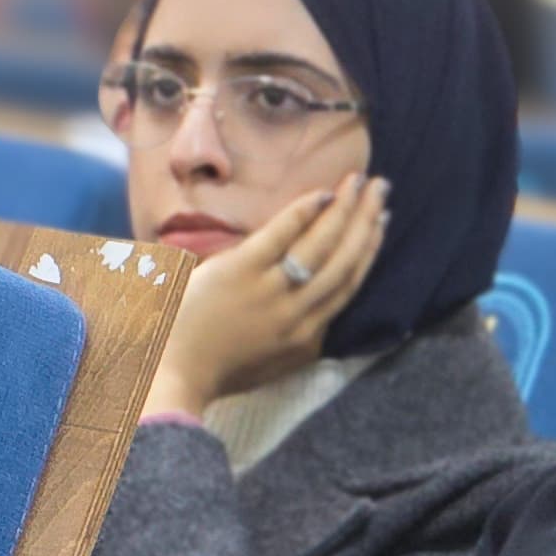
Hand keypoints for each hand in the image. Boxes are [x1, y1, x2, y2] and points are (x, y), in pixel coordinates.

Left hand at [144, 172, 387, 418]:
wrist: (173, 375)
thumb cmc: (214, 371)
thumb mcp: (271, 363)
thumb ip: (298, 341)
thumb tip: (319, 319)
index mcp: (307, 336)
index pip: (349, 284)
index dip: (369, 250)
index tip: (380, 222)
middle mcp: (299, 312)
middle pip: (345, 260)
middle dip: (367, 221)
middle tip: (381, 189)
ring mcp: (272, 291)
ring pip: (323, 245)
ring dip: (346, 209)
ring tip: (360, 180)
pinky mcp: (241, 272)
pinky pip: (281, 235)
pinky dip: (305, 212)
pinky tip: (322, 192)